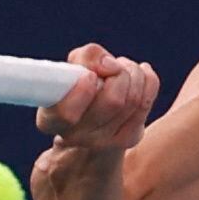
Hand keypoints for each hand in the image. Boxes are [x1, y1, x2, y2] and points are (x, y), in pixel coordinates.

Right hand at [37, 42, 158, 153]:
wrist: (90, 123)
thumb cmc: (77, 88)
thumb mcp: (72, 68)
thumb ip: (85, 57)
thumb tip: (110, 65)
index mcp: (52, 120)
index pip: (67, 114)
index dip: (83, 91)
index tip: (89, 76)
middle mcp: (76, 137)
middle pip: (112, 101)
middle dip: (117, 72)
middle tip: (111, 66)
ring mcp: (104, 142)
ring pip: (133, 100)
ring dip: (132, 73)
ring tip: (122, 69)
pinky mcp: (129, 138)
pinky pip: (147, 101)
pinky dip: (147, 80)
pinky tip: (138, 76)